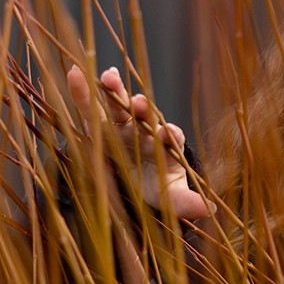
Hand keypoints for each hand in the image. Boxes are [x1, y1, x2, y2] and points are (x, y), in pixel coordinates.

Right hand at [66, 65, 210, 222]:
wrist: (138, 179)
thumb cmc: (157, 185)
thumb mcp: (170, 197)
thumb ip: (186, 202)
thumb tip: (209, 210)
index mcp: (165, 146)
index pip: (171, 137)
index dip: (170, 134)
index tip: (169, 134)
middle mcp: (145, 131)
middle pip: (145, 117)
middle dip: (142, 110)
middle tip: (139, 103)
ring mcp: (123, 126)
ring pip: (119, 106)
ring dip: (115, 92)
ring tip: (109, 77)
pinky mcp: (101, 126)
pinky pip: (90, 108)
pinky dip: (82, 92)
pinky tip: (74, 73)